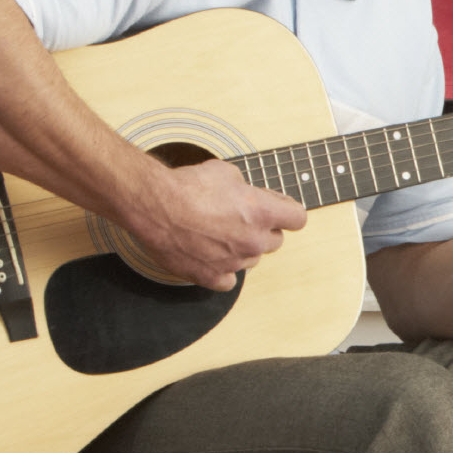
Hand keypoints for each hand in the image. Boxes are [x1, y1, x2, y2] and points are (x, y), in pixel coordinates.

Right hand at [123, 156, 306, 291]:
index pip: (298, 219)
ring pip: (252, 260)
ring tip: (218, 234)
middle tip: (241, 219)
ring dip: (242, 249)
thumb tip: (250, 196)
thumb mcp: (226, 172)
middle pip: (275, 241)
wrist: (154, 206)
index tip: (278, 210)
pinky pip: (229, 280)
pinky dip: (223, 270)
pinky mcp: (212, 276)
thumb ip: (247, 190)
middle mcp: (253, 241)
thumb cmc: (187, 186)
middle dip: (262, 229)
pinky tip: (213, 257)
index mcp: (262, 213)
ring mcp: (234, 262)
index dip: (287, 212)